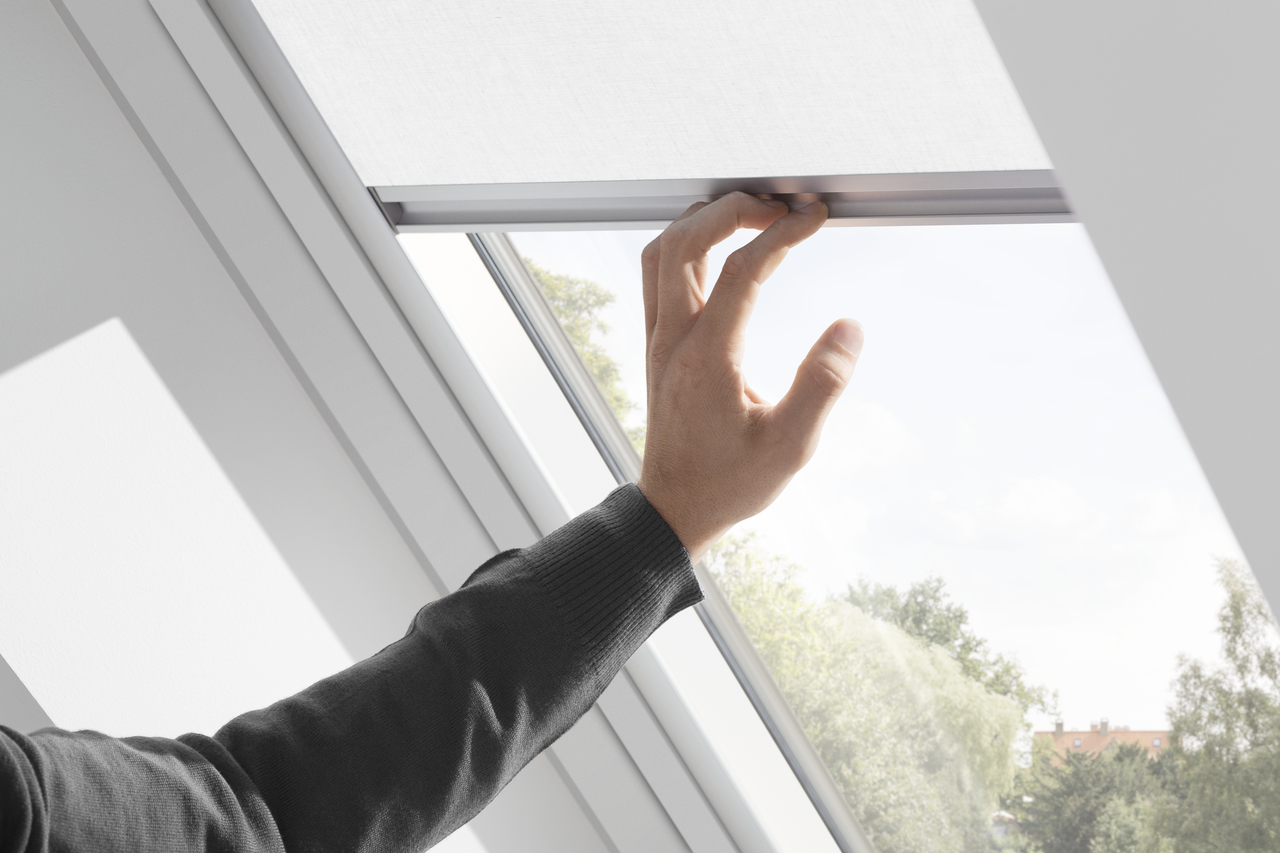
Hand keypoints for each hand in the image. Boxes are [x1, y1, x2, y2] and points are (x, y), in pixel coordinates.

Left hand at [635, 193, 863, 563]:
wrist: (676, 509)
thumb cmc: (731, 483)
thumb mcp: (791, 447)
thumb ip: (822, 385)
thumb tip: (850, 328)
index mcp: (707, 359)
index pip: (742, 271)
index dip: (782, 234)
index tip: (815, 217)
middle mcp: (672, 340)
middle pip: (685, 242)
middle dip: (733, 209)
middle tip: (780, 205)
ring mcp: (658, 340)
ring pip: (661, 252)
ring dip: (703, 221)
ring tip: (752, 215)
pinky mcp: (656, 344)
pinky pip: (658, 274)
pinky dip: (687, 244)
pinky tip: (722, 247)